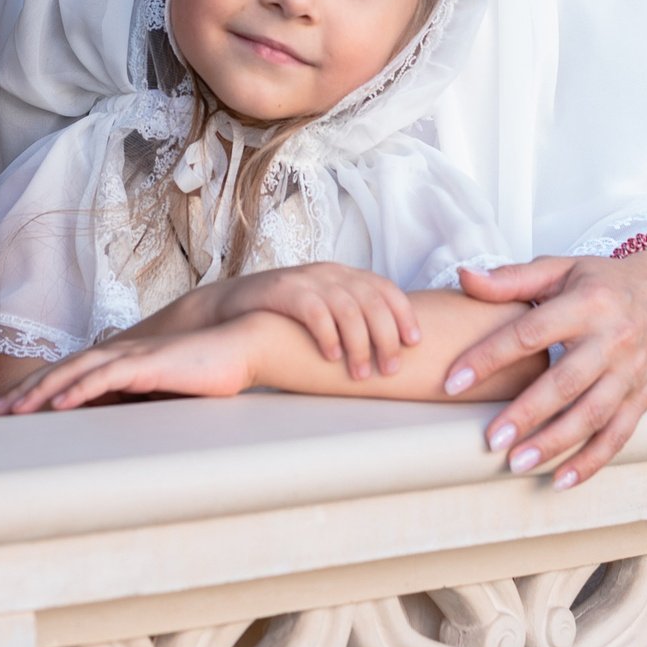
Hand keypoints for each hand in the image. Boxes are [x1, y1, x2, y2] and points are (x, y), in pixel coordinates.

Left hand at [0, 318, 267, 412]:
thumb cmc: (206, 371)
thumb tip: (117, 424)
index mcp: (119, 362)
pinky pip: (105, 378)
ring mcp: (130, 357)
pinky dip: (78, 390)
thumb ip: (137, 401)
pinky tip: (57, 405)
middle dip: (24, 392)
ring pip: (73, 373)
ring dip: (39, 392)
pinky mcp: (147, 364)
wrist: (240, 343)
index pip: (68, 376)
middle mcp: (117, 355)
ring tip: (12, 411)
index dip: (36, 391)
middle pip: (60, 372)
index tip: (9, 411)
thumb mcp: (163, 391)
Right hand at [207, 262, 420, 378]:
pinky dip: (327, 335)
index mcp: (344, 275)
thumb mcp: (323, 309)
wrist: (231, 306)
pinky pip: (314, 311)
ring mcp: (306, 279)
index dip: (404, 313)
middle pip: (372, 300)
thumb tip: (390, 348)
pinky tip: (330, 356)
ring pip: (347, 308)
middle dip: (386, 336)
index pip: (385, 288)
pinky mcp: (283, 290)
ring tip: (361, 373)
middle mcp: (330, 273)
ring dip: (360, 343)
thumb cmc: (284, 316)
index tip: (416, 342)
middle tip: (391, 368)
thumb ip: (352, 318)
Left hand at [445, 253, 646, 489]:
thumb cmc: (602, 282)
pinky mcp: (642, 397)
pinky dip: (591, 462)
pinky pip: (618, 435)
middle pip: (566, 382)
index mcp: (587, 303)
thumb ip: (511, 279)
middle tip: (491, 439)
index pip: (530, 333)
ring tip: (516, 464)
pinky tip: (560, 480)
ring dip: (555, 443)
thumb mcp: (560, 269)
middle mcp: (613, 339)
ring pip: (593, 415)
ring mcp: (631, 372)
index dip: (489, 358)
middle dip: (527, 413)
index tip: (453, 382)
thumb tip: (464, 276)